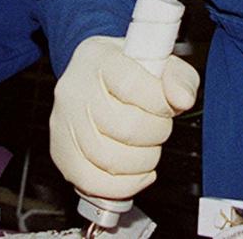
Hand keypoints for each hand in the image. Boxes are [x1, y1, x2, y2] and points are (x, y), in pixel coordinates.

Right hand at [49, 35, 198, 199]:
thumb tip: (181, 98)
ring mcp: (63, 122)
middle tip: (158, 126)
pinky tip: (135, 171)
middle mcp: (74, 88)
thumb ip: (179, 77)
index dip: (160, 103)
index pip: (131, 85)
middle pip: (125, 128)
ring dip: (143, 161)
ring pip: (111, 160)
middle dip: (156, 133)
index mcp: (97, 58)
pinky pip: (92, 182)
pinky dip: (123, 185)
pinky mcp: (61, 152)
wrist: (93, 78)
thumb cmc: (128, 71)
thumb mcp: (160, 62)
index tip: (168, 105)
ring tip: (147, 146)